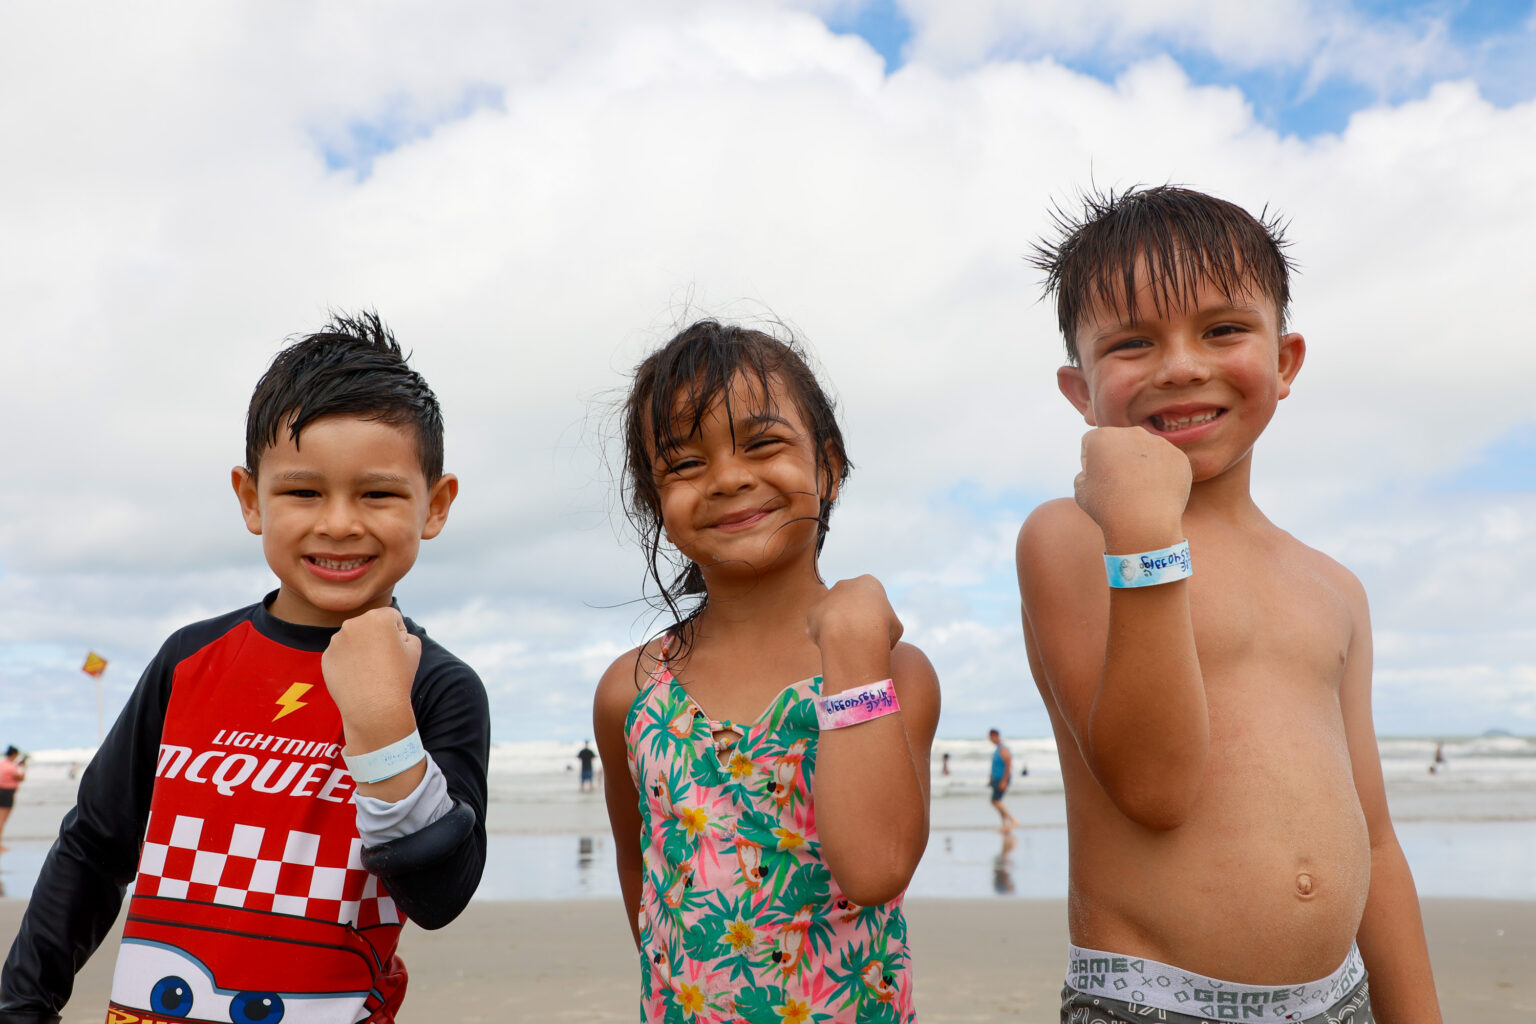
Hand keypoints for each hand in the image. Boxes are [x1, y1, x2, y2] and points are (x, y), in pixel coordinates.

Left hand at [321, 607, 420, 753]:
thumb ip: (405, 633)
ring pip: (354, 639)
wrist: (373, 709)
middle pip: (370, 625)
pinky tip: (358, 677)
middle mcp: (353, 624)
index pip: (392, 618)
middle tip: (384, 662)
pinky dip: (349, 663)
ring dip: (362, 650)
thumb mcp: (414, 649)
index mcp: (377, 617)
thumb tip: (393, 633)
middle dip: (378, 638)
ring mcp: (336, 641)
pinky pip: (342, 654)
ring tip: (370, 671)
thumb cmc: (398, 678)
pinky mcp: (326, 657)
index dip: (399, 635)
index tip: (398, 653)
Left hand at [807, 576, 901, 692]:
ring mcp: (826, 597)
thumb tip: (880, 636)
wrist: (853, 636)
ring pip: (833, 615)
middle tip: (859, 639)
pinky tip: (833, 647)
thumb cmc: (880, 630)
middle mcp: (845, 585)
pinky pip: (818, 626)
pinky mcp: (812, 612)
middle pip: (849, 604)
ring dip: (838, 628)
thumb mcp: (895, 628)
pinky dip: (824, 637)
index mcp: (868, 583)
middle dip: (853, 619)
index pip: (871, 599)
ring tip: (846, 645)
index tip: (876, 631)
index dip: (874, 618)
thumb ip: (886, 626)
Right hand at [1074, 427, 1190, 550]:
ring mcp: (1158, 443)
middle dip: (1117, 458)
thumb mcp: (1080, 491)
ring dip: (1140, 465)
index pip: (1091, 444)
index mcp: (1102, 436)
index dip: (1089, 463)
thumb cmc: (1108, 508)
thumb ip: (1084, 473)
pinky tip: (1155, 492)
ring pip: (1144, 450)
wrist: (1144, 523)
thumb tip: (1093, 470)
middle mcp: (1131, 432)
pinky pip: (1165, 462)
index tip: (1096, 481)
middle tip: (1118, 485)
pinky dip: (1160, 474)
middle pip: (1120, 442)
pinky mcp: (1178, 457)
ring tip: (1138, 491)